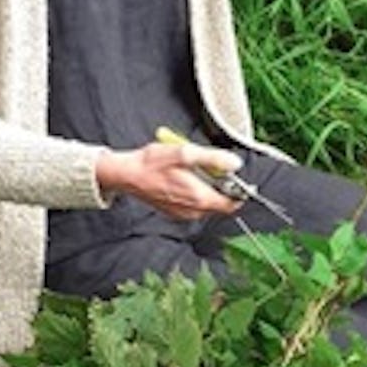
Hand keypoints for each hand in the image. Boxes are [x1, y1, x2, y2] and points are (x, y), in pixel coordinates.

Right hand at [94, 142, 242, 218]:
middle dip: (220, 186)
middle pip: (220, 203)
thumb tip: (235, 164)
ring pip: (207, 203)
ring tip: (192, 170)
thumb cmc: (152, 163)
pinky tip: (182, 178)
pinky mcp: (174, 212)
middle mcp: (193, 211)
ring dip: (206, 188)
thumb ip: (213, 159)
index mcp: (199, 197)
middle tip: (211, 168)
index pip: (232, 203)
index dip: (240, 192)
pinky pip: (194, 204)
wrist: (127, 175)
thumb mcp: (185, 153)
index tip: (238, 178)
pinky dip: (194, 192)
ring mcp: (183, 213)